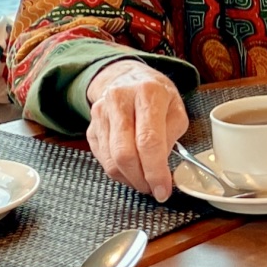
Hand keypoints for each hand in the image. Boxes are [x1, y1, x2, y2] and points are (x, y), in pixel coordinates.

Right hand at [85, 59, 188, 201]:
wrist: (127, 77)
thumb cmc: (156, 95)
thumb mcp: (176, 109)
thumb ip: (171, 138)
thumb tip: (160, 168)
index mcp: (147, 93)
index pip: (148, 141)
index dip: (156, 171)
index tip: (163, 190)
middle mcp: (119, 99)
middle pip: (125, 154)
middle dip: (141, 180)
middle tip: (153, 188)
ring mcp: (101, 112)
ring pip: (111, 161)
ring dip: (130, 179)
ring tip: (143, 179)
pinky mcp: (91, 126)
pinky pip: (102, 160)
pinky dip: (118, 172)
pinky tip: (131, 169)